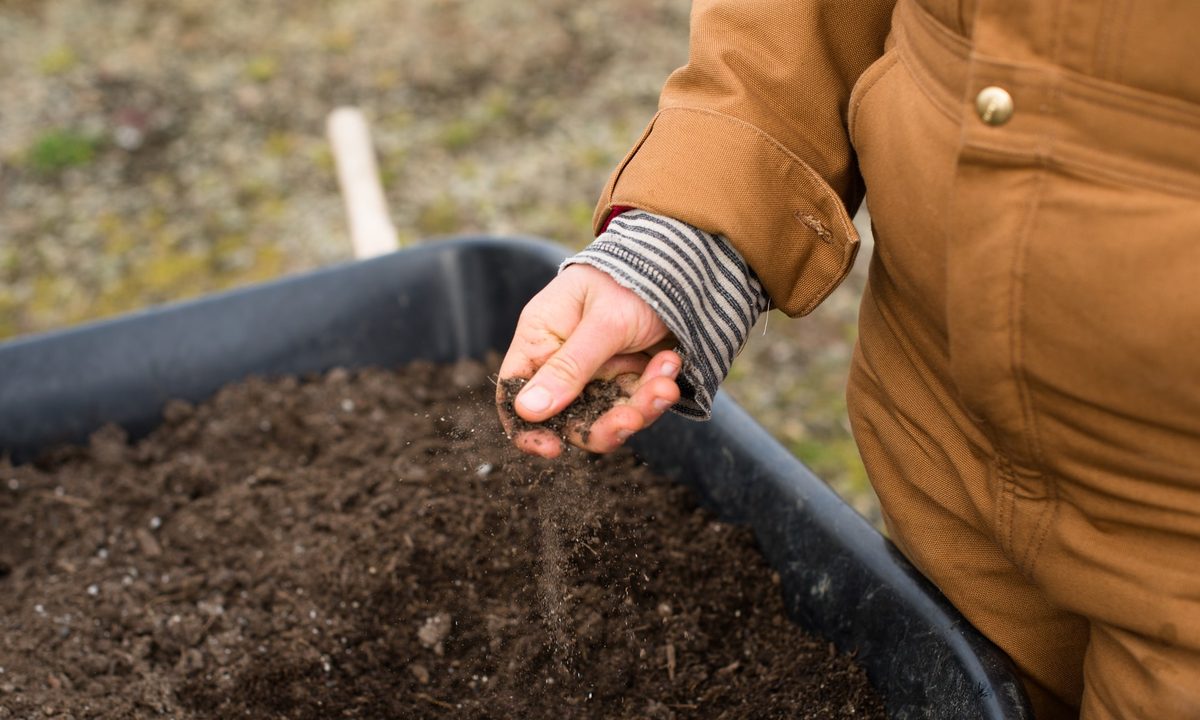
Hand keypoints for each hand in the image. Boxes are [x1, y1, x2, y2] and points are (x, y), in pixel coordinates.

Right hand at [497, 264, 681, 457]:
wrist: (681, 263)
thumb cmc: (630, 279)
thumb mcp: (603, 323)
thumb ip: (569, 367)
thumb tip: (527, 411)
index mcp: (541, 338)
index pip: (516, 392)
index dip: (527, 427)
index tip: (552, 450)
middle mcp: (564, 359)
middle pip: (569, 416)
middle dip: (604, 423)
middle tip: (632, 418)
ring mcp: (598, 371)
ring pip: (608, 415)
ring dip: (640, 406)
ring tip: (666, 385)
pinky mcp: (628, 376)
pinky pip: (637, 403)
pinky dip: (657, 389)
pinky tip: (671, 363)